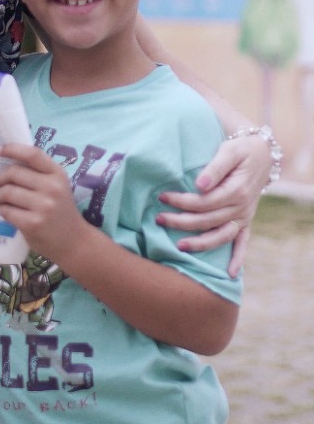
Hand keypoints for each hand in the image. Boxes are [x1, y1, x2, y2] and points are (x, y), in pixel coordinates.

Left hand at [0, 142, 83, 268]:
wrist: (74, 241)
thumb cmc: (61, 211)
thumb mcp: (57, 186)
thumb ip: (39, 174)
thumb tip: (7, 162)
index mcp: (58, 174)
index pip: (32, 154)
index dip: (12, 149)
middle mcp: (52, 187)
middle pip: (14, 172)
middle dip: (0, 178)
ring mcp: (43, 206)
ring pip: (7, 192)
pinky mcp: (33, 224)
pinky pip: (7, 210)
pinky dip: (2, 210)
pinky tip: (6, 212)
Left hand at [156, 134, 270, 276]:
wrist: (264, 154)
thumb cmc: (242, 150)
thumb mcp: (229, 151)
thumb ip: (215, 168)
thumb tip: (199, 186)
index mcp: (236, 191)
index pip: (204, 202)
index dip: (182, 202)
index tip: (162, 197)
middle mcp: (241, 207)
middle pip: (207, 220)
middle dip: (181, 221)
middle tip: (158, 219)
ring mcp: (244, 216)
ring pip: (221, 236)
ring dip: (200, 244)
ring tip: (178, 247)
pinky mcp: (247, 220)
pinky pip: (243, 242)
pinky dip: (238, 258)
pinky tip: (229, 273)